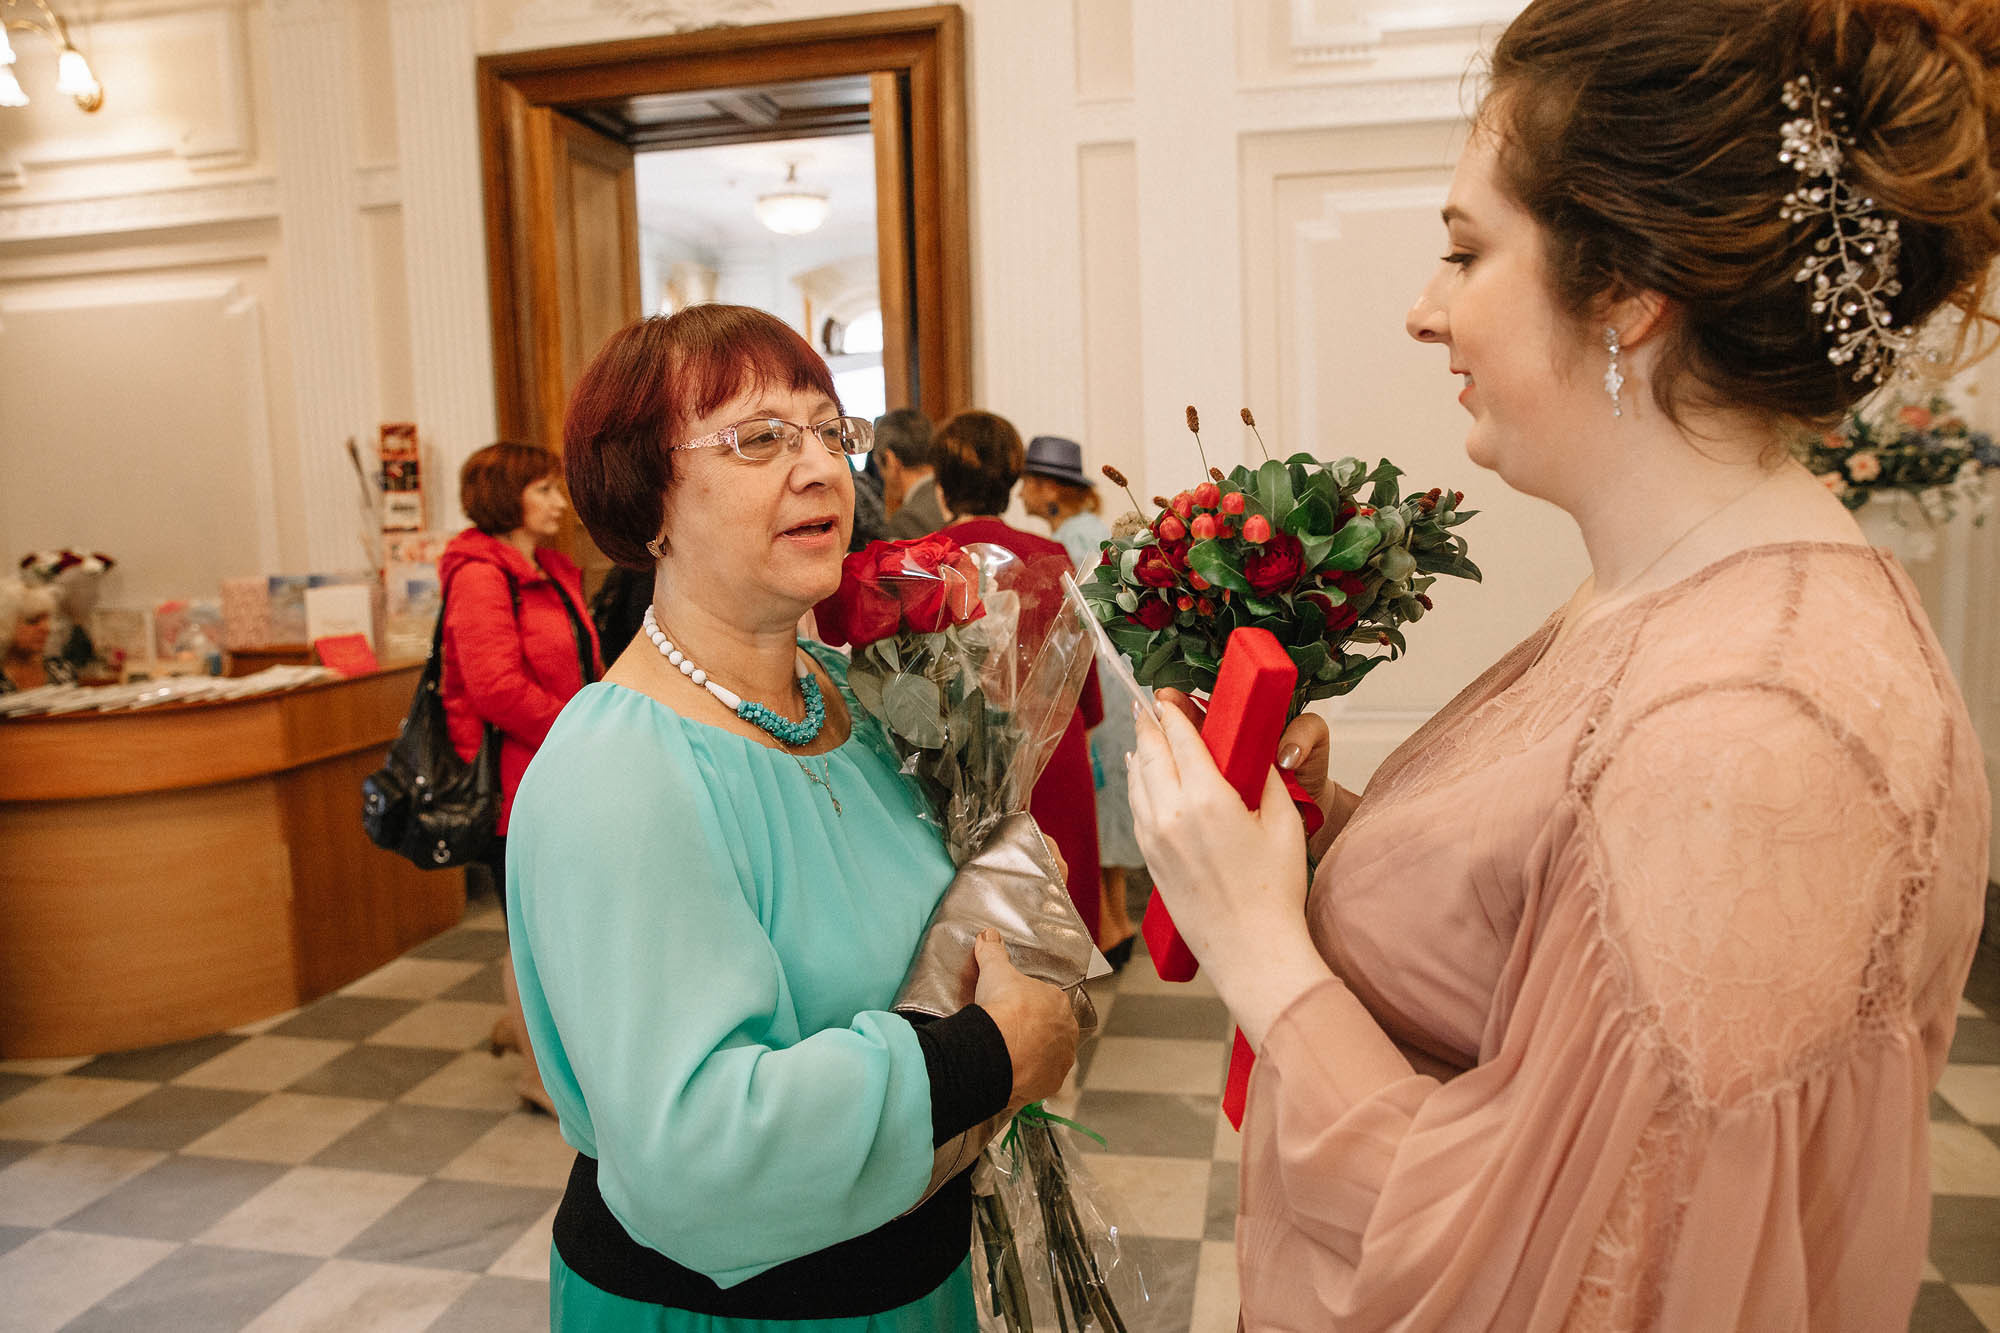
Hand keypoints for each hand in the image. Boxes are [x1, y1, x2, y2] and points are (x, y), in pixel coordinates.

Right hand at [971, 930, 1078, 1111]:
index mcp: (1059, 1003)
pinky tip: (1015, 1073)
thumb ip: (992, 951)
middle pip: (1054, 1030)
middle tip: (1012, 1032)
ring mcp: (1062, 1059)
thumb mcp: (995, 971)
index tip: (1016, 1010)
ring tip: (1012, 1054)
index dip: (1032, 1005)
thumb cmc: (1002, 1008)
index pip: (1050, 1002)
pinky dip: (1031, 1077)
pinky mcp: (1052, 1083)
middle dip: (1037, 1031)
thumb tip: (987, 935)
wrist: (996, 1050)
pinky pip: (1043, 1079)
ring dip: (1037, 1056)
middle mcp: (1067, 1032)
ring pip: (1052, 1056)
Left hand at [1126, 695, 1329, 1045]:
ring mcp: (1155, 837)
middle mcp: (1172, 813)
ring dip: (1140, 749)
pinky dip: (1137, 781)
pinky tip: (1142, 773)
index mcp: (1207, 799)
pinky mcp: (1150, 858)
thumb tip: (1250, 749)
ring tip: (1145, 732)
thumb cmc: (1274, 890)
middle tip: (1151, 703)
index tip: (1169, 693)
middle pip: (1150, 751)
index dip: (1172, 710)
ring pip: (1137, 777)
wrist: (1251, 949)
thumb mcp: (1284, 822)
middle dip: (1150, 723)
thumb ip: (1264, 777)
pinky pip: (1136, 805)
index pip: (1179, 737)